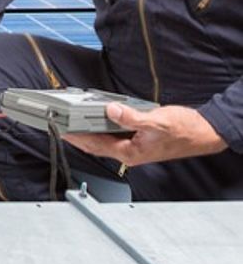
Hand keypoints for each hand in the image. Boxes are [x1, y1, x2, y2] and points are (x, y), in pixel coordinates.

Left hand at [65, 103, 228, 166]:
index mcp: (131, 153)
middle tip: (59, 125)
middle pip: (96, 145)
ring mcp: (135, 147)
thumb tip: (110, 111)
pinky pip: (115, 134)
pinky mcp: (139, 139)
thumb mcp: (156, 122)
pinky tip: (99, 118)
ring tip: (72, 121)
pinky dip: (104, 126)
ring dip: (89, 131)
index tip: (60, 131)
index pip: (95, 146)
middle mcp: (130, 152)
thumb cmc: (185, 130)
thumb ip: (132, 118)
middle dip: (77, 136)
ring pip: (105, 140)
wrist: (204, 132)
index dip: (76, 138)